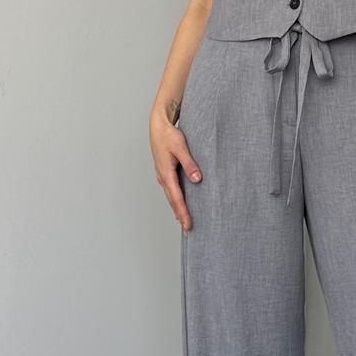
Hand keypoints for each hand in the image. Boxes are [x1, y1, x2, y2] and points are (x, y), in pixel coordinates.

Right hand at [149, 108, 202, 231]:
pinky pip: (171, 189)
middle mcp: (163, 177)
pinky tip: (180, 202)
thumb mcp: (181, 147)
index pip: (176, 198)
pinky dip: (176, 198)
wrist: (158, 127)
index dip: (183, 213)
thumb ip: (190, 163)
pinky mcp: (165, 172)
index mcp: (166, 174)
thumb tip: (197, 179)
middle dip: (180, 215)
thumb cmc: (169, 136)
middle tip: (188, 228)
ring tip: (184, 220)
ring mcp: (163, 175)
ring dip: (177, 208)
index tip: (188, 225)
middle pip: (172, 201)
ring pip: (171, 196)